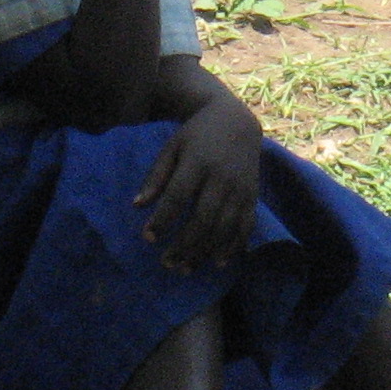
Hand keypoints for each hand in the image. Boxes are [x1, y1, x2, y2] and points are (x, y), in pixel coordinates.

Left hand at [135, 92, 262, 271]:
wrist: (237, 121)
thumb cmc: (198, 135)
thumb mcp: (172, 147)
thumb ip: (156, 176)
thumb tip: (137, 206)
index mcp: (198, 162)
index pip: (179, 196)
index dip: (163, 220)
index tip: (148, 238)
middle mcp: (222, 177)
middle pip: (204, 217)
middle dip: (184, 244)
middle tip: (166, 262)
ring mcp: (241, 188)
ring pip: (225, 227)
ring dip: (205, 251)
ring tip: (185, 268)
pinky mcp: (252, 196)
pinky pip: (246, 225)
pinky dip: (234, 246)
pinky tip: (219, 262)